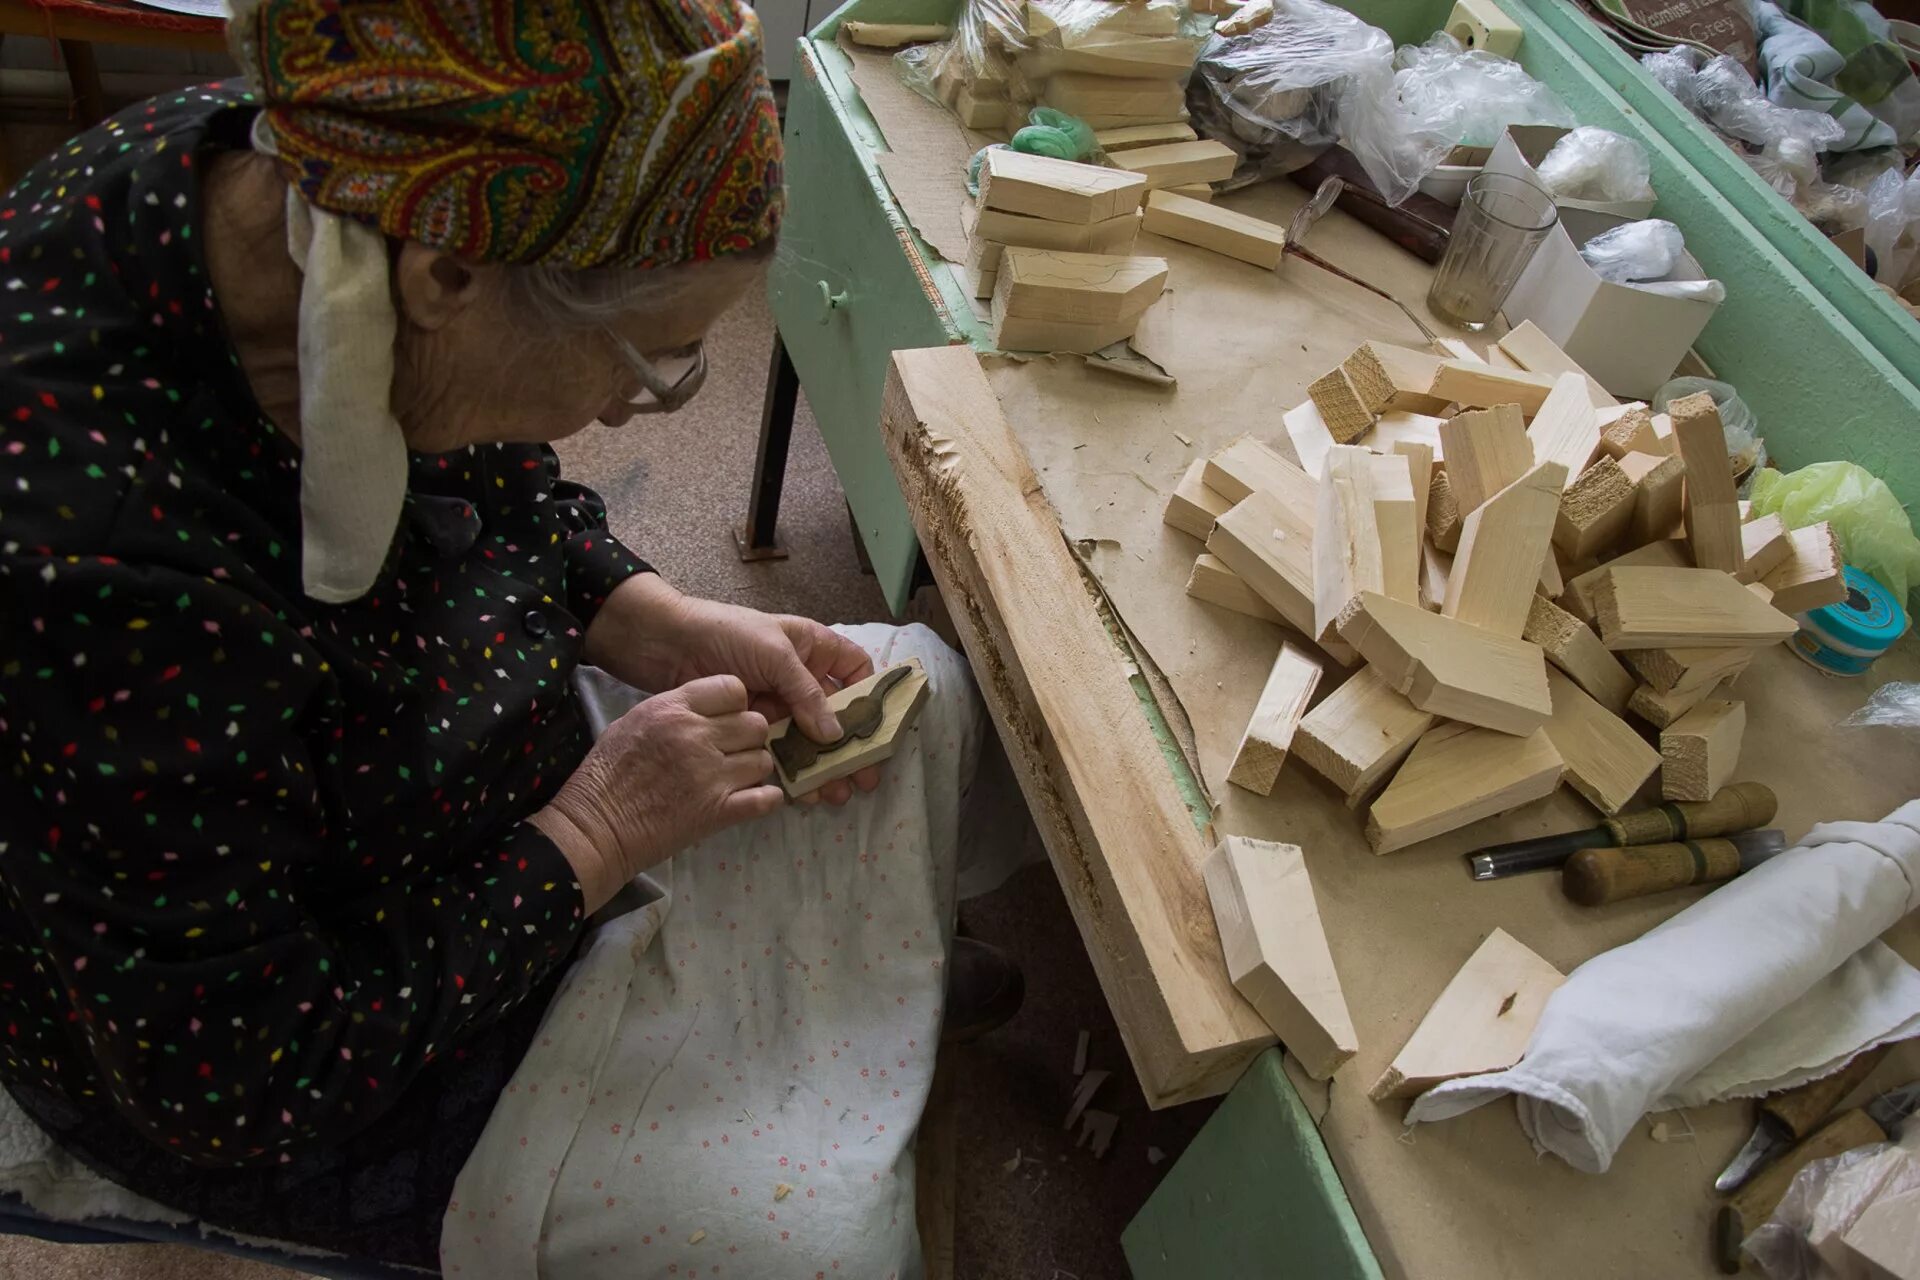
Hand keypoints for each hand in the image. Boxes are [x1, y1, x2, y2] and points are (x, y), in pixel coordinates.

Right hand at [530, 675, 781, 910]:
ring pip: (764, 759)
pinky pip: (768, 797)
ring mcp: (712, 775)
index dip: (735, 704)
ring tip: (735, 778)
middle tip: (732, 752)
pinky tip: (751, 799)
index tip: (725, 719)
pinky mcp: (720, 811)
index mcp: (673, 709)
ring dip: (753, 769)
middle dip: (748, 737)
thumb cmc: (608, 773)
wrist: (597, 827)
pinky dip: (765, 799)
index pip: (733, 688)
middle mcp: (697, 736)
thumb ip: (676, 710)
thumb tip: (709, 709)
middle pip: (755, 723)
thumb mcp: (634, 721)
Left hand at [584, 577, 880, 803]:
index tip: (879, 731)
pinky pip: (779, 751)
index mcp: (812, 648)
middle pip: (837, 714)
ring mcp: (775, 703)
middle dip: (850, 747)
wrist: (666, 643)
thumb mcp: (774, 654)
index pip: (855, 671)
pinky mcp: (750, 726)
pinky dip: (793, 770)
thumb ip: (807, 693)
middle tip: (862, 779)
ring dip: (824, 765)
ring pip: (809, 738)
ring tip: (835, 793)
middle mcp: (799, 677)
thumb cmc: (726, 634)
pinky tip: (803, 791)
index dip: (871, 697)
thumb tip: (836, 734)